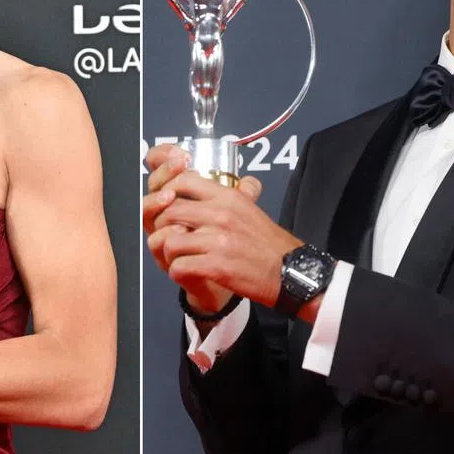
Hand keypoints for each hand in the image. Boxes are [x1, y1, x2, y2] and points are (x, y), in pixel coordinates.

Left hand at [152, 169, 300, 307]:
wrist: (291, 273)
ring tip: (179, 257)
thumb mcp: (251, 209)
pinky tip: (187, 271)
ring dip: (168, 253)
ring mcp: (218, 241)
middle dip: (162, 227)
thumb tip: (224, 183)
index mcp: (229, 197)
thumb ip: (231, 196)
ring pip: (169, 241)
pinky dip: (177, 272)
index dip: (167, 192)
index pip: (183, 181)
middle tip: (169, 237)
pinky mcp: (217, 266)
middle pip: (169, 211)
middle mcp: (221, 215)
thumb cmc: (270, 245)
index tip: (167, 205)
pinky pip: (178, 266)